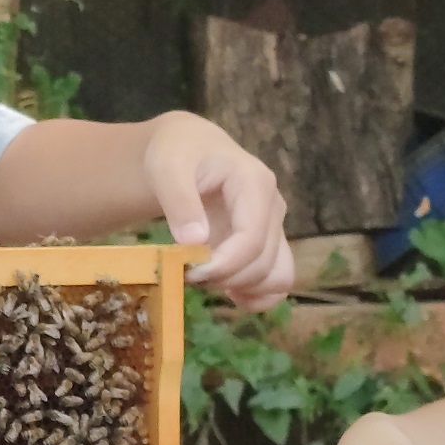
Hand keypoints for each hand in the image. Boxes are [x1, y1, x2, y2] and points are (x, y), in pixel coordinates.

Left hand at [139, 115, 297, 302]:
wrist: (189, 149)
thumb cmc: (178, 153)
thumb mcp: (167, 167)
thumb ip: (179, 200)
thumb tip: (195, 242)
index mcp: (255, 184)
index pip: (252, 239)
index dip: (223, 265)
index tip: (189, 273)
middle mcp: (273, 207)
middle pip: (264, 263)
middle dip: (224, 278)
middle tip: (186, 275)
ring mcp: (274, 227)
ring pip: (277, 276)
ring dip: (242, 288)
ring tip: (205, 281)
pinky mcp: (268, 243)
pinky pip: (277, 280)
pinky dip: (257, 295)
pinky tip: (229, 293)